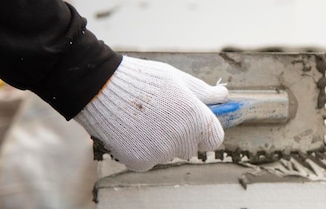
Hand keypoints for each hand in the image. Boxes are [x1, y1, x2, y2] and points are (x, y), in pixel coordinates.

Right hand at [74, 56, 227, 171]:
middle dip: (183, 135)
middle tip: (164, 116)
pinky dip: (143, 149)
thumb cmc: (143, 80)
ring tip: (144, 119)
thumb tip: (224, 96)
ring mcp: (161, 153)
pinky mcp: (141, 162)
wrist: (101, 88)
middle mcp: (182, 139)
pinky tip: (132, 129)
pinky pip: (150, 159)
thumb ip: (203, 92)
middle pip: (191, 147)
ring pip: (169, 154)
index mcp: (196, 118)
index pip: (214, 138)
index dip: (205, 130)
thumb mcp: (177, 79)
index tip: (195, 123)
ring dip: (162, 142)